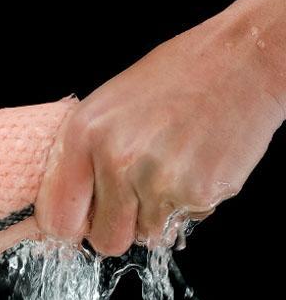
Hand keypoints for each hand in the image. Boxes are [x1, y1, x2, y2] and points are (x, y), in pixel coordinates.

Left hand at [36, 0, 285, 255]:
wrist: (242, 59)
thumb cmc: (173, 78)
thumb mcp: (107, 107)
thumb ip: (82, 158)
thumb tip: (68, 210)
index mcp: (83, 135)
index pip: (58, 218)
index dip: (73, 228)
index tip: (83, 225)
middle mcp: (116, 159)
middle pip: (106, 240)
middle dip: (120, 229)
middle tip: (135, 200)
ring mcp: (157, 179)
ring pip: (147, 235)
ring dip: (159, 213)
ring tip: (172, 167)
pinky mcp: (197, 192)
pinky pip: (184, 223)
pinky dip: (191, 204)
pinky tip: (197, 164)